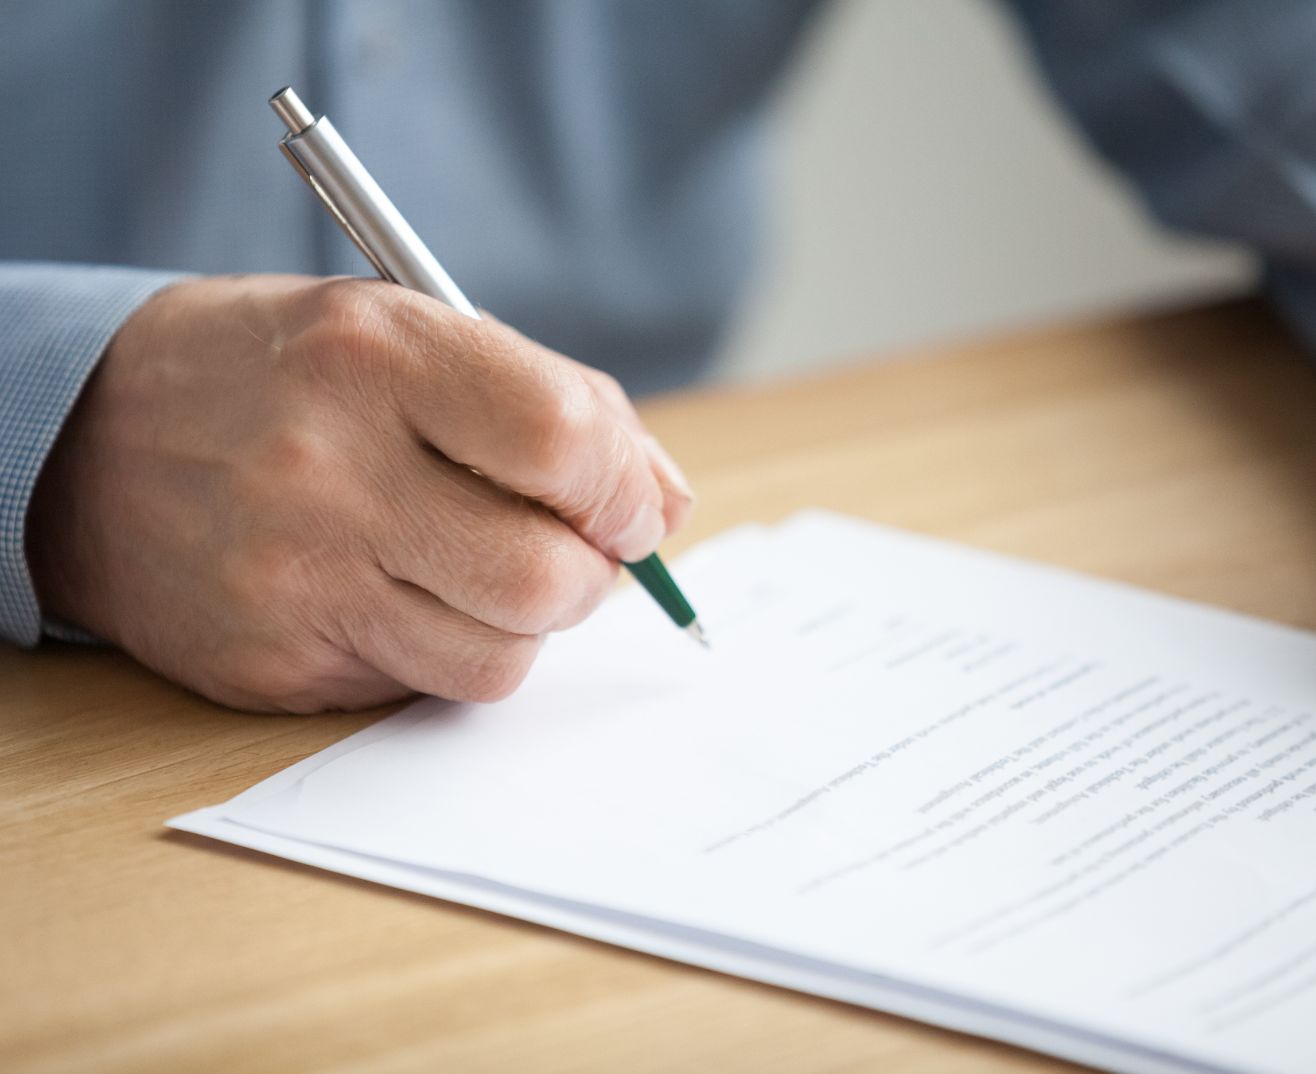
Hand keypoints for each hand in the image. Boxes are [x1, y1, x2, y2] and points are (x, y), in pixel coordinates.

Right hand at [27, 275, 694, 711]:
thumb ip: (548, 405)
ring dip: (528, 625)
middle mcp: (329, 469)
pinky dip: (451, 652)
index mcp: (374, 355)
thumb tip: (664, 505)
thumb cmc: (278, 375)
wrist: (89, 444)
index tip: (629, 505)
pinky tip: (410, 600)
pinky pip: (423, 689)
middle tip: (573, 550)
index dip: (625, 487)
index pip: (562, 440)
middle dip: (593, 575)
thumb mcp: (403, 332)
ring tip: (486, 571)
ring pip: (498, 658)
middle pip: (544, 576)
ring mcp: (296, 579)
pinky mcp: (275, 663)